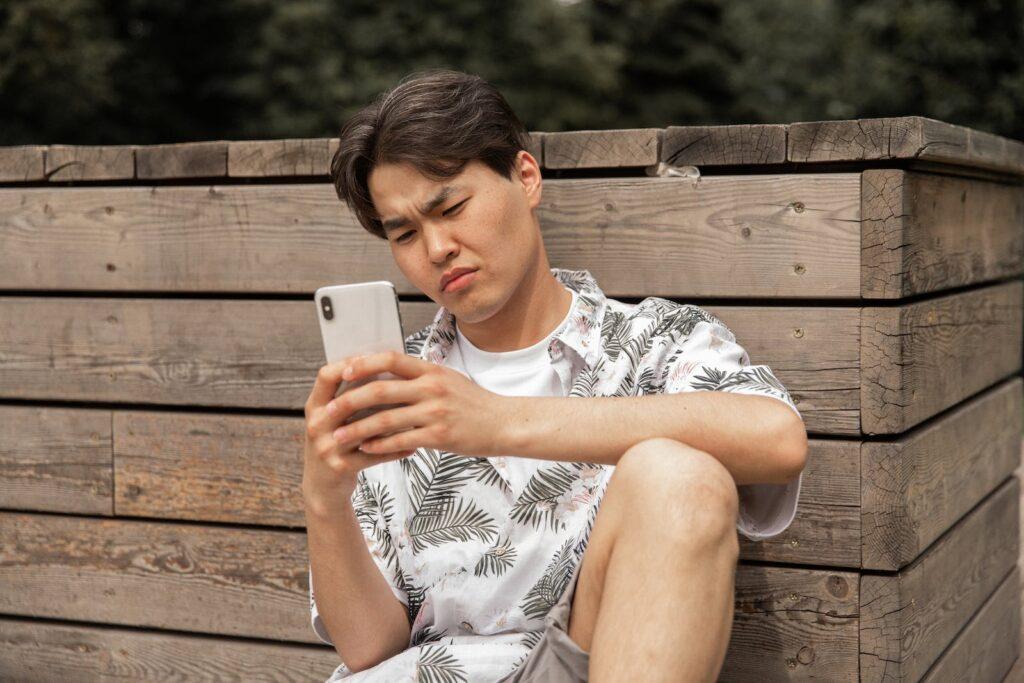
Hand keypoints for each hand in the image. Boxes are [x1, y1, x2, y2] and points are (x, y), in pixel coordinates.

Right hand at [302, 356, 416, 506]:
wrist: (322, 488)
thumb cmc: (336, 444)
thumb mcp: (333, 419)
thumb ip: (350, 397)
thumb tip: (385, 369)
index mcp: (315, 406)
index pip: (326, 375)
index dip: (350, 364)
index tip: (376, 358)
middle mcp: (316, 424)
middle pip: (347, 399)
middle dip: (378, 391)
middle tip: (406, 385)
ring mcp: (326, 447)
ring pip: (364, 427)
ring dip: (392, 420)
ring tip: (416, 414)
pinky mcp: (340, 467)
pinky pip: (374, 454)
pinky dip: (396, 449)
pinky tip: (414, 445)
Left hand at [326, 349, 506, 457]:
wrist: (504, 423)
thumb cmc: (474, 403)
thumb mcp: (448, 380)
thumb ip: (420, 376)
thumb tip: (389, 372)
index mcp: (431, 370)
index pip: (391, 359)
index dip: (364, 364)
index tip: (342, 372)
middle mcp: (432, 388)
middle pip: (381, 390)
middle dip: (349, 401)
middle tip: (329, 411)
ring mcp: (435, 412)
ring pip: (386, 419)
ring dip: (357, 429)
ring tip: (339, 436)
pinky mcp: (439, 436)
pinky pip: (401, 440)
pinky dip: (380, 446)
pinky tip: (365, 449)